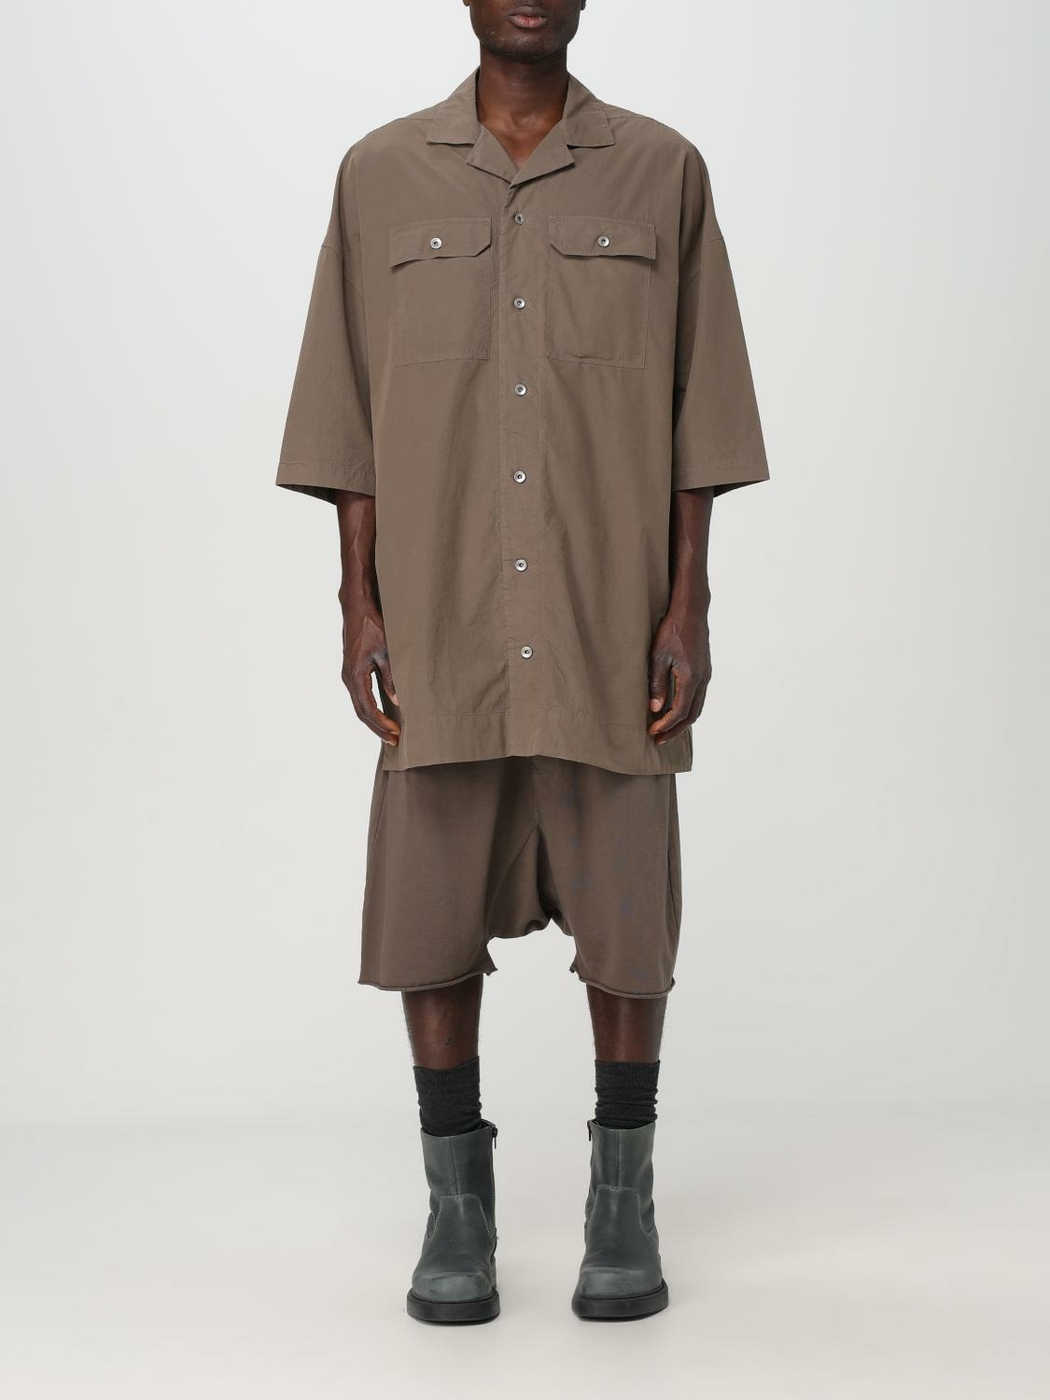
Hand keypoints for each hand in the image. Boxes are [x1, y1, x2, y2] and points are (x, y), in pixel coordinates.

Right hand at [341, 605, 400, 745]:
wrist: (356, 608)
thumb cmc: (372, 626)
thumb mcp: (386, 651)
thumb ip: (391, 676)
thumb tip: (397, 699)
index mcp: (355, 676)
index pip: (368, 709)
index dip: (382, 724)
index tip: (396, 734)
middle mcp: (348, 678)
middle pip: (361, 712)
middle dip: (377, 728)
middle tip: (394, 740)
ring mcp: (348, 675)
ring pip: (359, 706)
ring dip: (373, 721)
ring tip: (388, 732)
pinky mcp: (351, 671)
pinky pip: (359, 696)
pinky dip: (369, 709)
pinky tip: (380, 713)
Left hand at [647, 604, 711, 744]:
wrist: (691, 611)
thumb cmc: (672, 630)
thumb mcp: (658, 657)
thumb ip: (658, 684)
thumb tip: (656, 709)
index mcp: (692, 678)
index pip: (680, 711)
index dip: (666, 725)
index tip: (652, 731)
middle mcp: (703, 679)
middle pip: (692, 715)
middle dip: (675, 730)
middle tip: (659, 739)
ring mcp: (706, 675)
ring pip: (698, 707)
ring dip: (682, 721)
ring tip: (666, 730)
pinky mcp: (704, 670)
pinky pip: (698, 697)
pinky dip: (688, 709)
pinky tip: (675, 710)